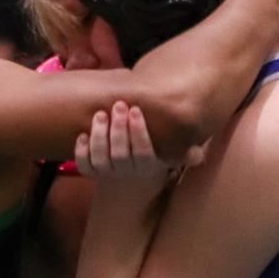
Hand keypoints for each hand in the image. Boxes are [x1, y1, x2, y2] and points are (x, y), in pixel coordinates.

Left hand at [74, 102, 204, 184]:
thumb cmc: (153, 143)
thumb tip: (198, 155)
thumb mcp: (170, 146)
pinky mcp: (92, 170)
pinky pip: (84, 167)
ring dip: (99, 137)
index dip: (138, 133)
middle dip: (119, 130)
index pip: (144, 154)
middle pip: (121, 156)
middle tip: (118, 105)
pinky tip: (81, 135)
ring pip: (101, 161)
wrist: (130, 156)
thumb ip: (182, 148)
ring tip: (100, 115)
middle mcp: (128, 171)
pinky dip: (80, 153)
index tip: (135, 110)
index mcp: (149, 165)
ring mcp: (109, 172)